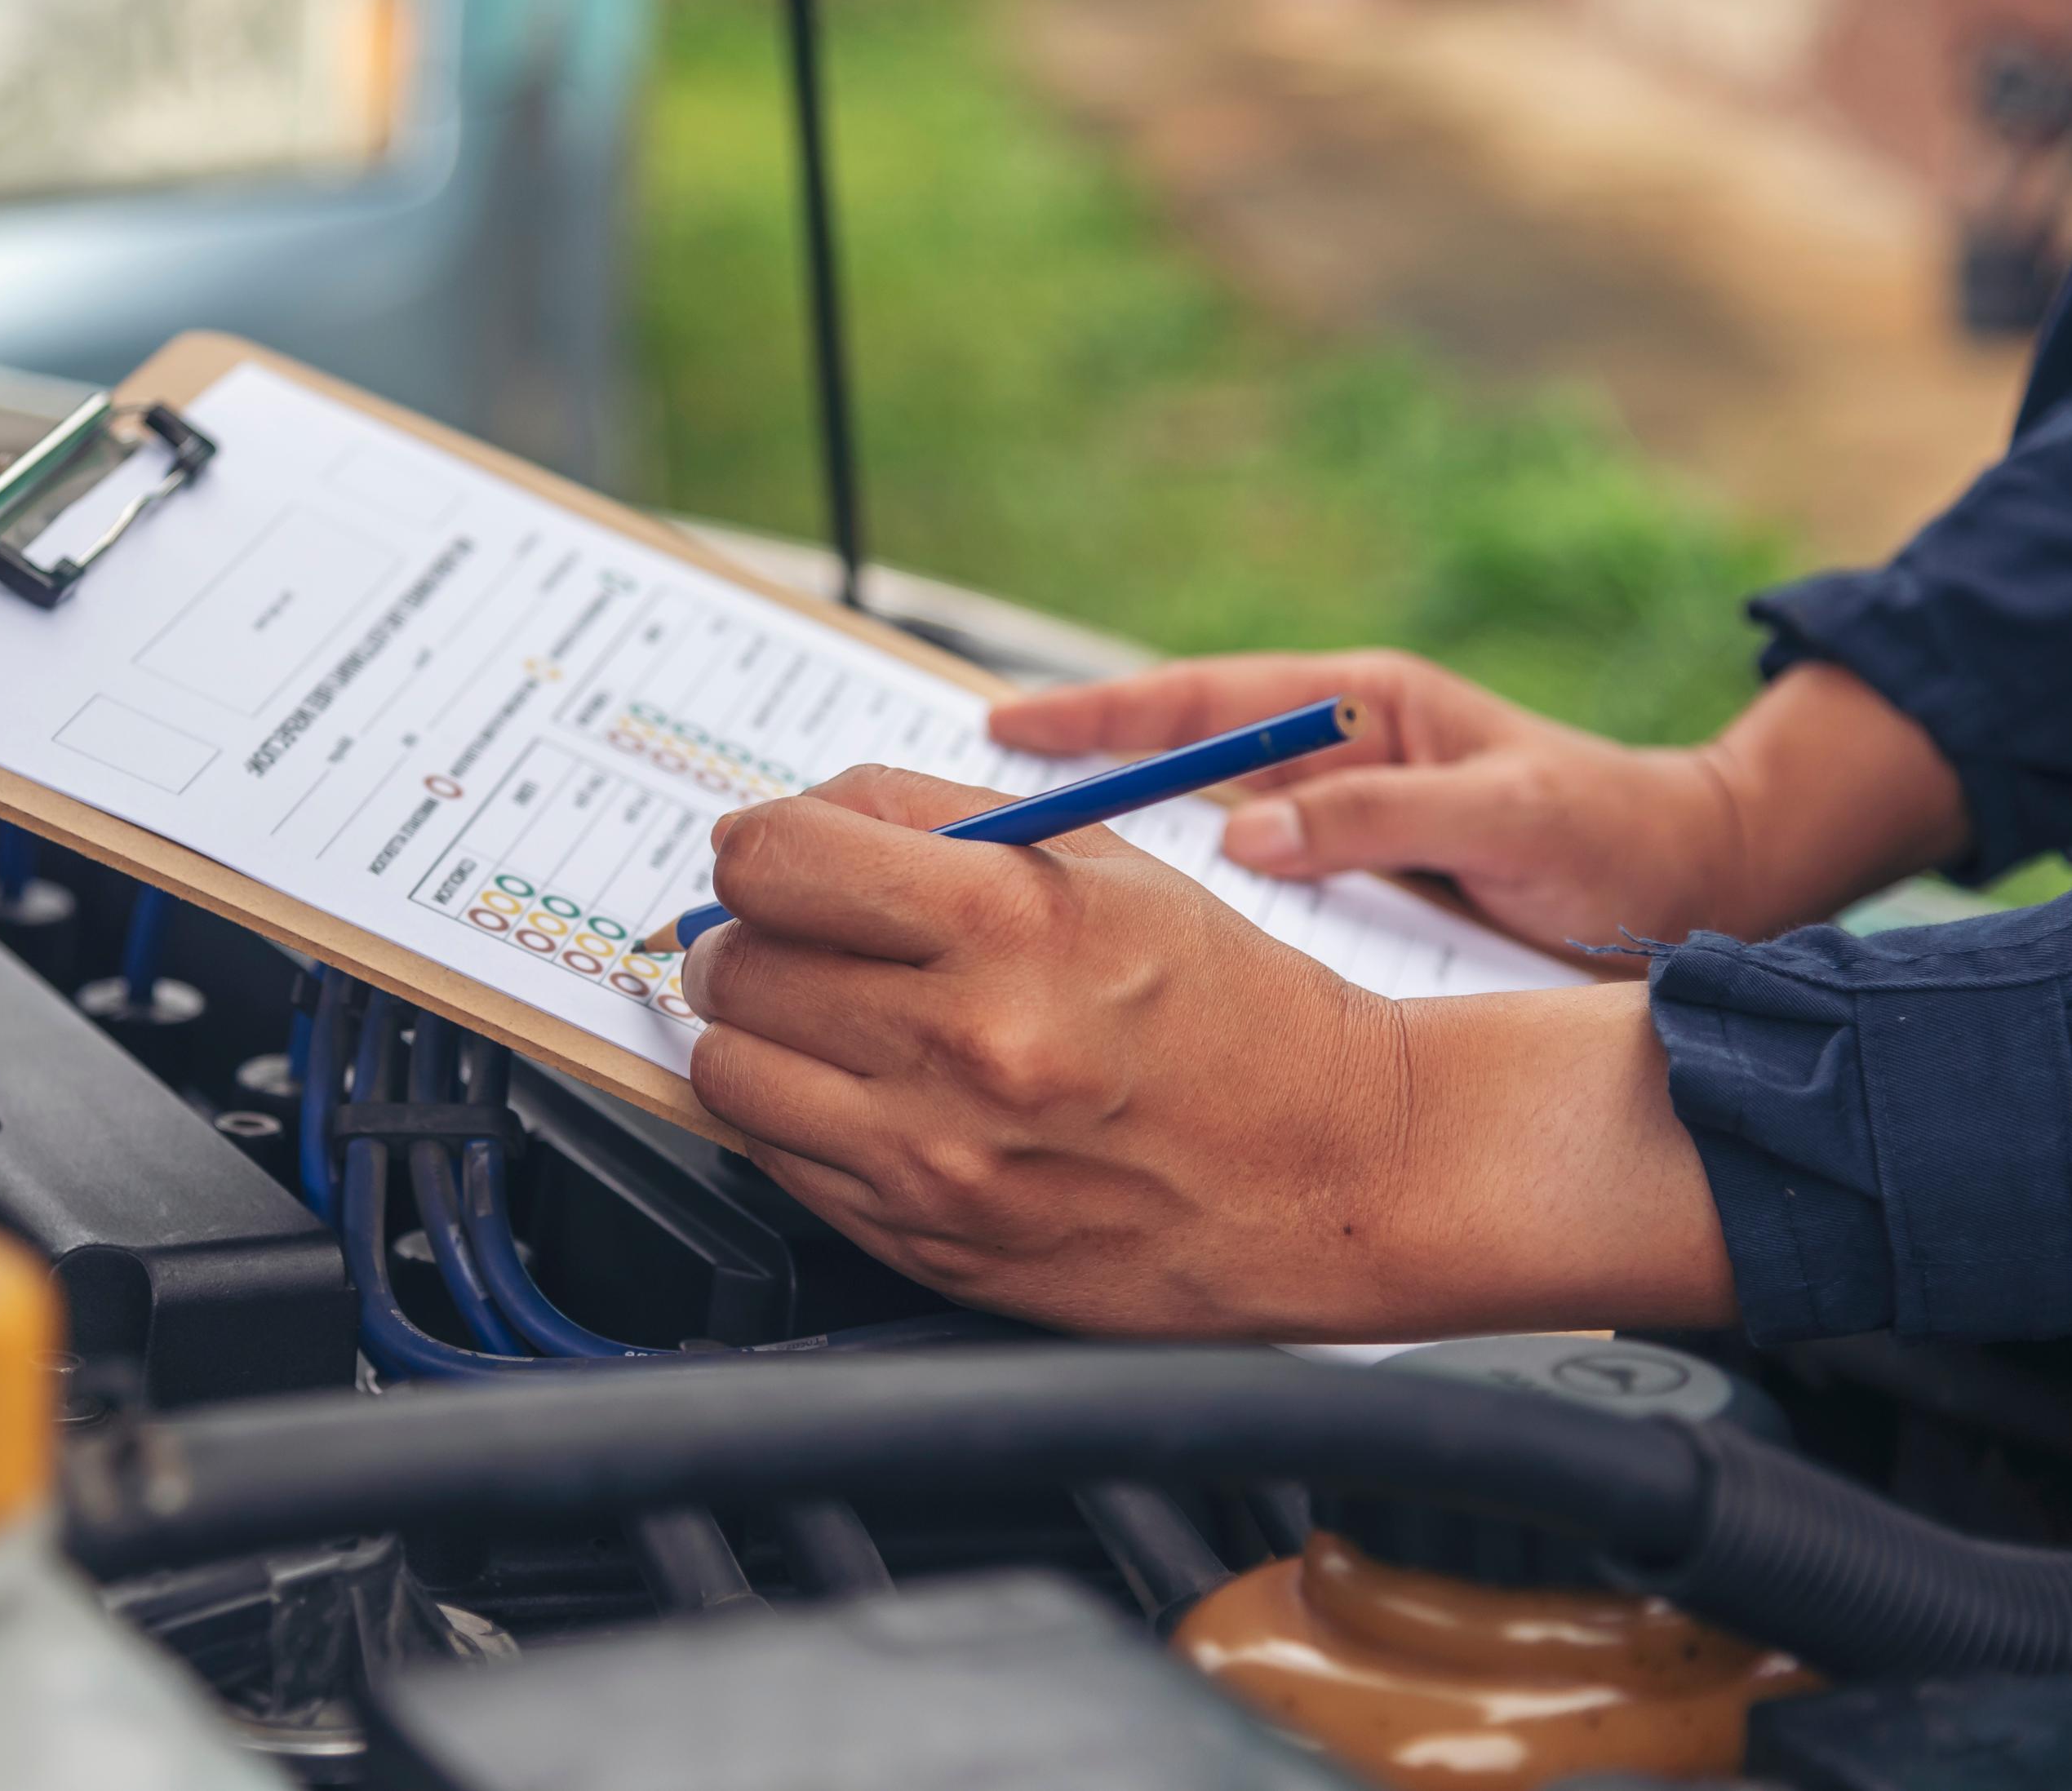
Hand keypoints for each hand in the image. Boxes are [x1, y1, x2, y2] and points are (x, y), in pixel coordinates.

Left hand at [680, 765, 1732, 1340]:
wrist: (1340, 1172)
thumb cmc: (1231, 1007)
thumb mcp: (1105, 866)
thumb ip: (937, 824)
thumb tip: (790, 825)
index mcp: (1010, 925)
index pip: (773, 859)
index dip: (755, 846)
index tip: (770, 856)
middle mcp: (964, 1047)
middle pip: (738, 965)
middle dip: (749, 937)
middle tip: (796, 939)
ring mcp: (939, 1163)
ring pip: (731, 1072)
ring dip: (757, 1034)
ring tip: (821, 1020)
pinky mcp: (930, 1248)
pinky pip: (780, 1165)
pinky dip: (796, 1123)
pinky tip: (865, 1098)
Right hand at [993, 650, 1966, 949]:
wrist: (1703, 889)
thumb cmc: (1617, 840)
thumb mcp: (1510, 819)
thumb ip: (1379, 819)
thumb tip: (1240, 832)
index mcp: (1358, 707)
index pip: (1197, 703)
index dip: (1095, 719)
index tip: (999, 731)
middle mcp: (1329, 754)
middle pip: (1167, 758)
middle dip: (1066, 774)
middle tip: (952, 802)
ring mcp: (1330, 818)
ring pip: (1188, 827)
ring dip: (1105, 849)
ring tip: (1002, 881)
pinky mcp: (1344, 882)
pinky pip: (1234, 892)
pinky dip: (1169, 910)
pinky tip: (1116, 952)